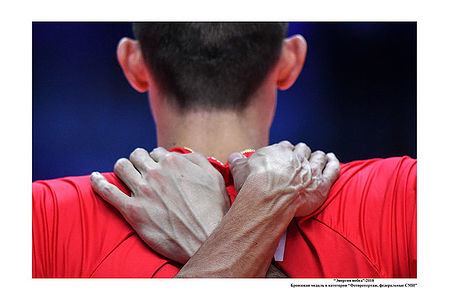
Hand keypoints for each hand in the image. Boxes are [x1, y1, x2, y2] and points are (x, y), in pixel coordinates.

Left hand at [90, 147, 229, 263]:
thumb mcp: (214, 177)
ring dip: (122, 168)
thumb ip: (196, 160)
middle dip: (139, 161)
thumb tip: (181, 155)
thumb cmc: (213, 210)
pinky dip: (97, 182)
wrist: (205, 240)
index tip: (160, 170)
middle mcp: (155, 173)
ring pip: (121, 167)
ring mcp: (142, 191)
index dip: (158, 160)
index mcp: (173, 162)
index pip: (156, 151)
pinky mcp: (132, 211)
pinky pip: (107, 191)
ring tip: (125, 174)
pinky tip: (94, 178)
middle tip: (142, 171)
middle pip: (136, 155)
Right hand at [229, 142, 338, 216]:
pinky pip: (333, 169)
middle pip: (303, 150)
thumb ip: (237, 161)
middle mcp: (297, 157)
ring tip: (318, 157)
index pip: (285, 147)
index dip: (285, 152)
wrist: (268, 197)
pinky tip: (332, 159)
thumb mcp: (240, 169)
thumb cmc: (253, 184)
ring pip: (318, 157)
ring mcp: (311, 169)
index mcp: (279, 151)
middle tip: (299, 160)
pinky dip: (333, 162)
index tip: (283, 157)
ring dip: (318, 156)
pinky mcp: (321, 183)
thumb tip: (233, 157)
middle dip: (302, 154)